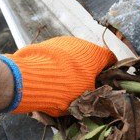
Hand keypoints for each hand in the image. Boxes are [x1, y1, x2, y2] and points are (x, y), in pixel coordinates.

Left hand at [0, 36, 116, 116]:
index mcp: (95, 55)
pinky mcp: (45, 44)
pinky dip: (56, 64)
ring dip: (71, 67)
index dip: (110, 71)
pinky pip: (56, 55)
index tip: (106, 81)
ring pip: (72, 55)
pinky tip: (49, 77)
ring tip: (63, 84)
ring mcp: (62, 42)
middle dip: (88, 70)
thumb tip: (96, 95)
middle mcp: (81, 43)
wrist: (29, 79)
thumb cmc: (63, 90)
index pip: (111, 59)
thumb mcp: (84, 98)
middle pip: (90, 57)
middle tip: (82, 87)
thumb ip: (94, 93)